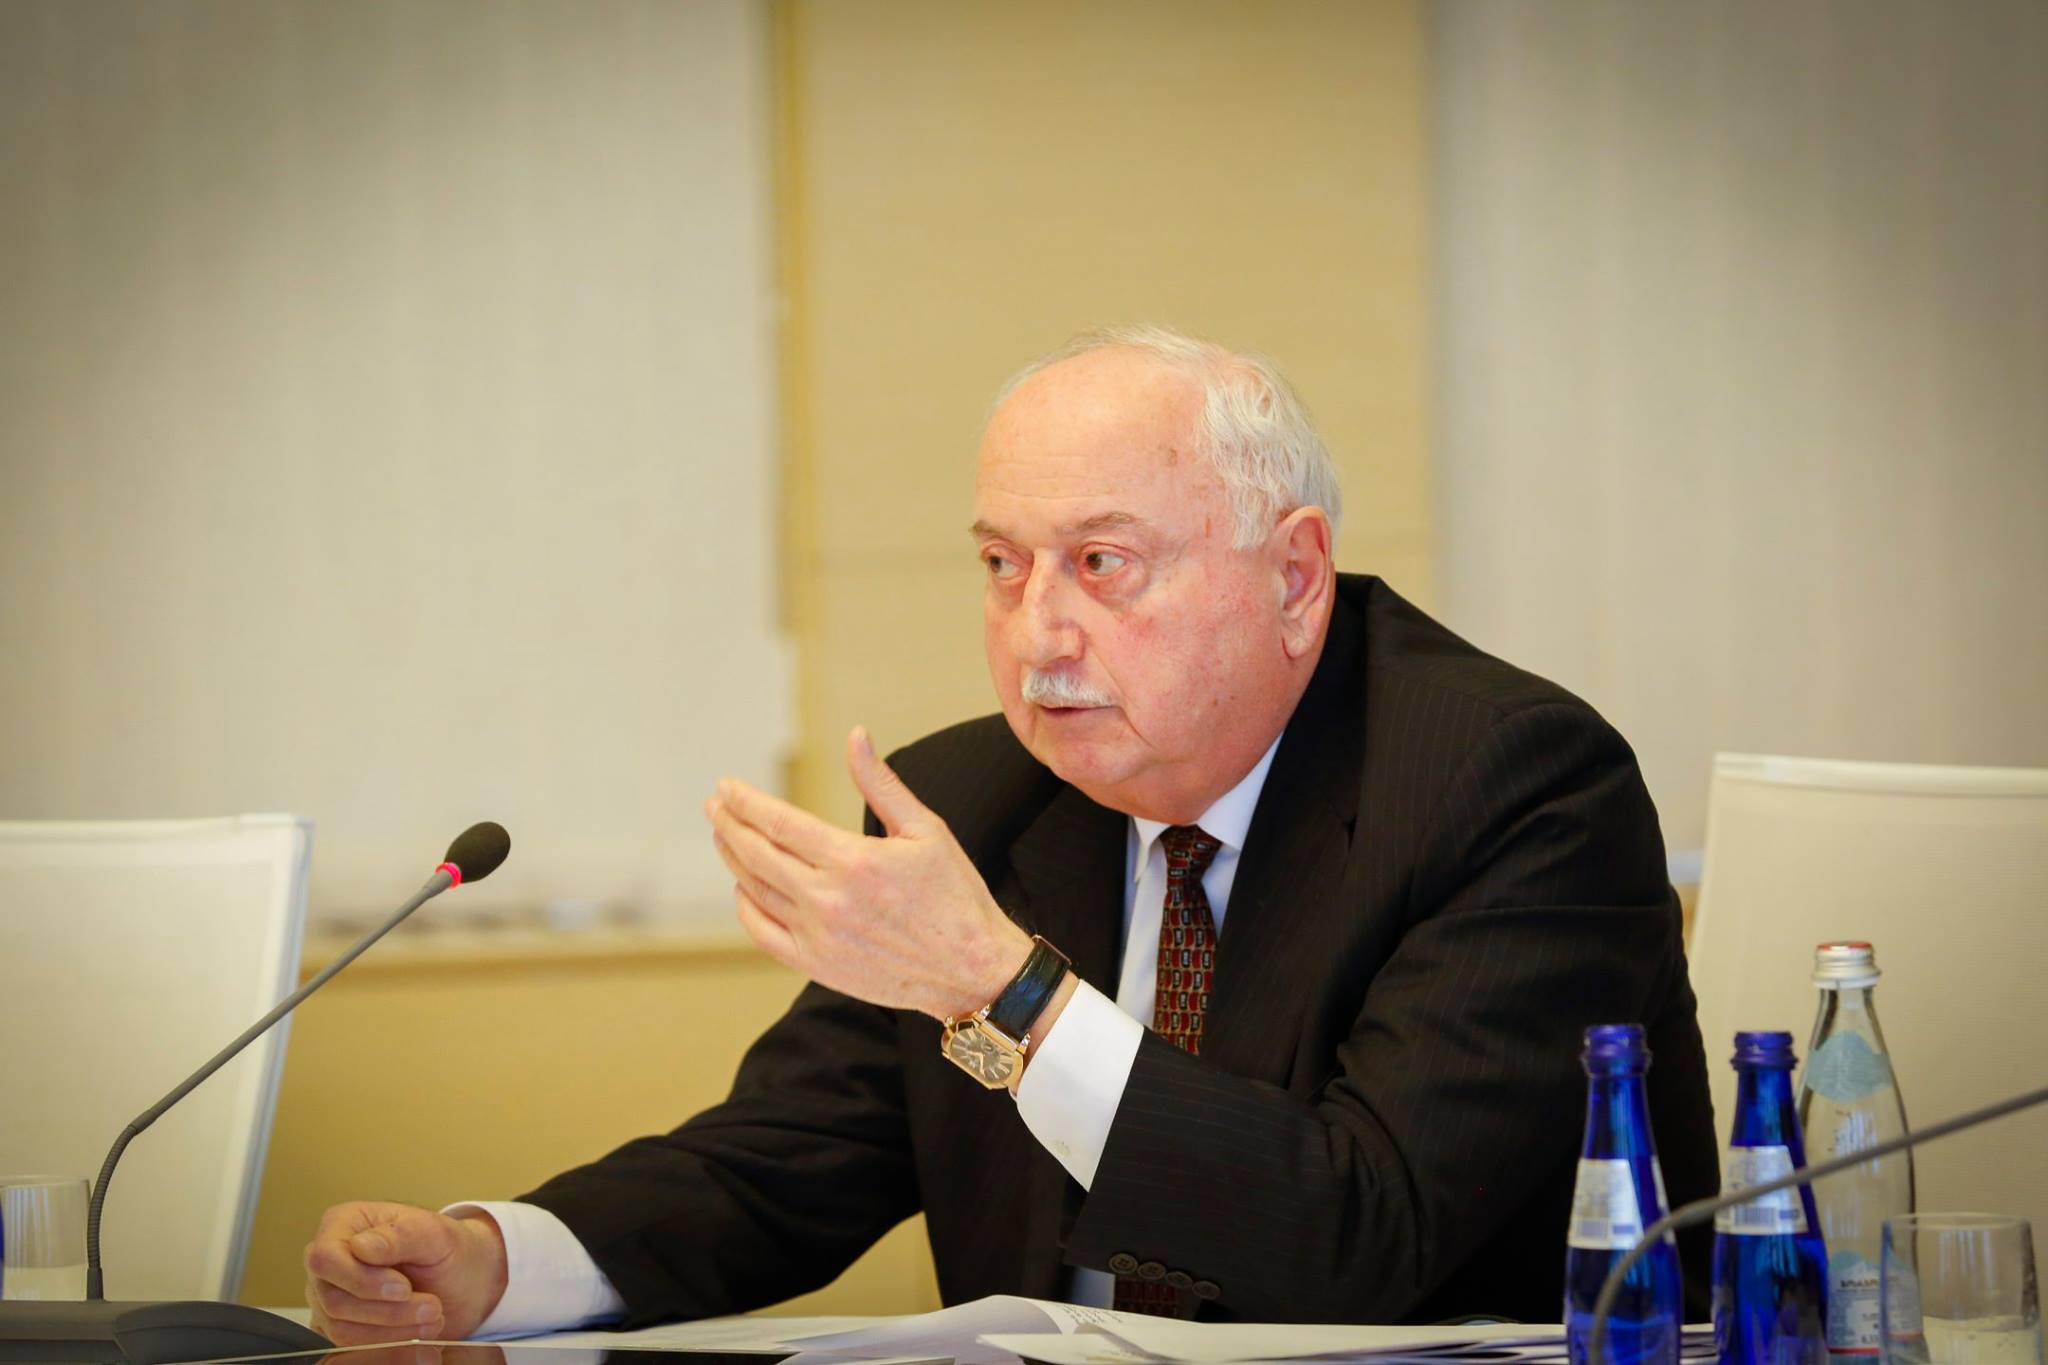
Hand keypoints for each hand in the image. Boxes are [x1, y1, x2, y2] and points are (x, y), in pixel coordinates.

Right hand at [303, 1201, 508, 1345]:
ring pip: (342, 1330)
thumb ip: (401, 1235)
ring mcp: (329, 1298)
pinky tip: (421, 1339)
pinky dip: (390, 1348)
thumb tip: (361, 1247)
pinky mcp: (341, 1327)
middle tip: (433, 1308)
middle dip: (388, 1311)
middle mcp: (329, 1263)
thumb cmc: (446, 1249)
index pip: (326, 1259)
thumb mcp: (436, 1234)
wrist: (462, 1281)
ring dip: (393, 1332)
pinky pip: (353, 1349)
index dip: (361, 1280)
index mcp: (343, 1224)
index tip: (405, 1289)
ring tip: (433, 1319)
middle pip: (334, 1300)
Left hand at [706, 726, 1033, 1018]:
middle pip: (757, 855)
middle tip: (715, 805)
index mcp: (854, 861)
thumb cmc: (955, 895)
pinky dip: (746, 907)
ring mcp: (818, 937)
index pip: (779, 823)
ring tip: (725, 837)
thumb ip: (881, 783)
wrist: (973, 969)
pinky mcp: (817, 965)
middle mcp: (828, 900)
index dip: (746, 802)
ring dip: (734, 860)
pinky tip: (744, 887)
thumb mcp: (926, 830)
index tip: (727, 787)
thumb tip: (856, 736)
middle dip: (729, 825)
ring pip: (755, 891)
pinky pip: (764, 933)